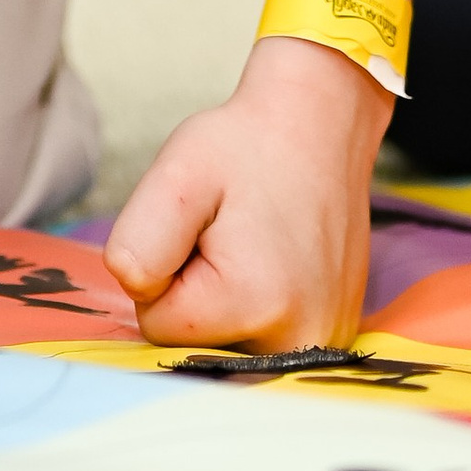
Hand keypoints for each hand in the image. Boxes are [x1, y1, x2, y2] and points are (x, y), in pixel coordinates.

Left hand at [105, 34, 387, 349]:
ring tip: (251, 245)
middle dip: (193, 291)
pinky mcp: (334, 336)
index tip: (197, 228)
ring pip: (227, 344)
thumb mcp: (175, 176)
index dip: (163, 271)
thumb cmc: (242, 147)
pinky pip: (263, 339)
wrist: (318, 126)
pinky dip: (256, 305)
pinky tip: (274, 261)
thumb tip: (137, 294)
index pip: (157, 323)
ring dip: (223, 301)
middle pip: (194, 343)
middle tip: (225, 234)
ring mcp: (324, 343)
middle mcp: (300, 342)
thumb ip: (138, 243)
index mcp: (253, 305)